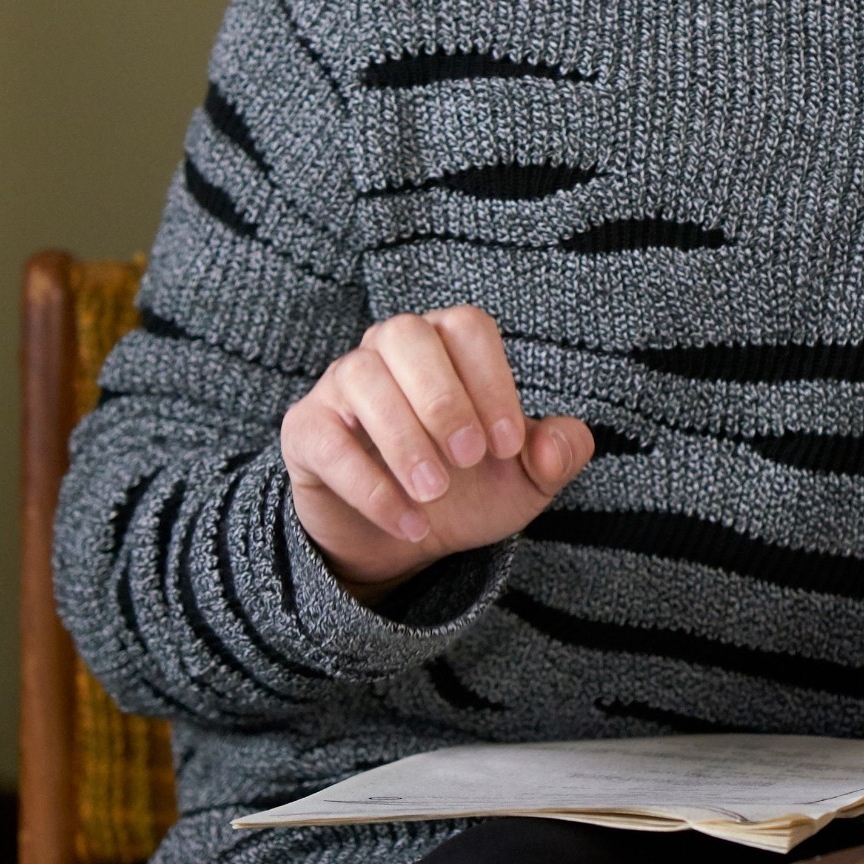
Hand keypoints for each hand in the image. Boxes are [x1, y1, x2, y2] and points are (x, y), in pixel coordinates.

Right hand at [280, 306, 593, 599]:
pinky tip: (409, 523)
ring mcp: (341, 384)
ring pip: (361, 378)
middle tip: (469, 460)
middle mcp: (391, 349)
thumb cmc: (471, 487)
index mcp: (448, 343)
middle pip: (407, 335)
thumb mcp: (526, 477)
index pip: (467, 327)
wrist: (409, 536)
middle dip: (443, 400)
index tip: (509, 446)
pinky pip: (327, 441)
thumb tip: (554, 447)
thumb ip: (557, 454)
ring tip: (436, 494)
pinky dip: (370, 486)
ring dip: (404, 440)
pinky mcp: (307, 430)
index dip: (492, 381)